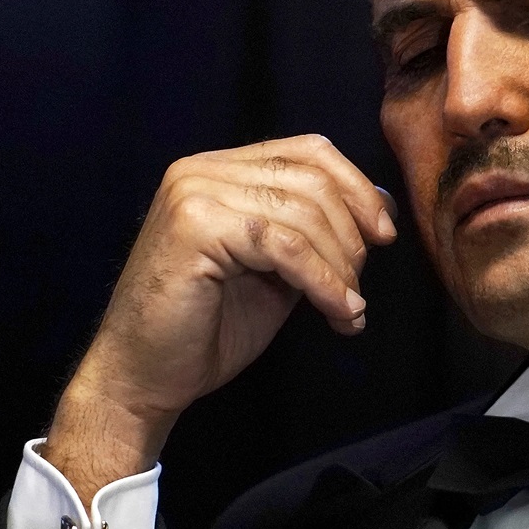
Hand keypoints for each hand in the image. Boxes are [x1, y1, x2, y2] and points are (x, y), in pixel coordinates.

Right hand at [44, 135, 398, 505]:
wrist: (144, 378)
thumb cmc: (206, 330)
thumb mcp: (276, 271)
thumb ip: (314, 233)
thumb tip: (382, 203)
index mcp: (219, 170)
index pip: (307, 150)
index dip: (357, 188)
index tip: (385, 235)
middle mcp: (201, 170)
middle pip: (311, 179)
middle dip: (351, 238)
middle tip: (358, 290)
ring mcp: (193, 193)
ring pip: (302, 214)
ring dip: (340, 268)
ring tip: (347, 310)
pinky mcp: (194, 226)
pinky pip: (284, 247)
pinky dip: (323, 282)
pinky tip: (337, 312)